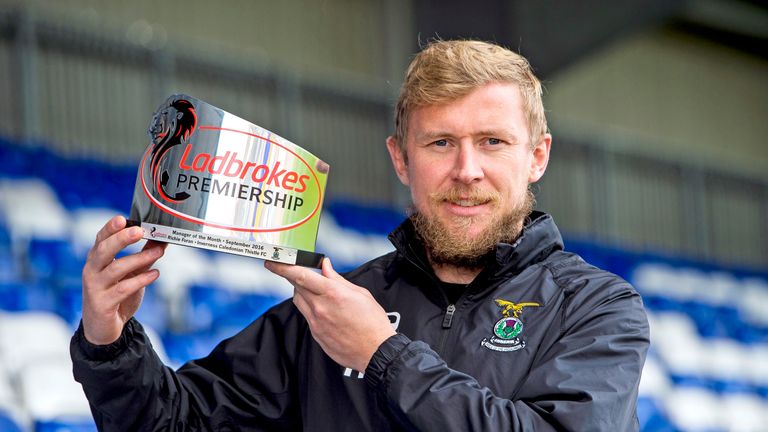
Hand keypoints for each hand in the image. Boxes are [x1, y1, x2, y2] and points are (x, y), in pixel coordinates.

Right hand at [81, 216, 166, 344]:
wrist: (103, 328)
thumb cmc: (116, 296)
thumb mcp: (131, 273)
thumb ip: (144, 256)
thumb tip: (162, 240)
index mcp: (97, 260)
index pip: (101, 239)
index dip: (110, 228)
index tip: (122, 218)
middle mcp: (92, 271)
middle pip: (104, 250)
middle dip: (121, 239)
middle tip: (139, 231)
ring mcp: (95, 287)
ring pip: (116, 269)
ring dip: (139, 259)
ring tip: (159, 252)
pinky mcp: (102, 304)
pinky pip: (122, 289)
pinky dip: (140, 280)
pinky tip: (155, 274)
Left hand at [265, 258, 395, 371]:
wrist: (376, 351)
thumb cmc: (373, 322)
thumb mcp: (360, 293)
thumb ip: (338, 279)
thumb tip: (325, 266)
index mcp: (332, 294)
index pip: (300, 276)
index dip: (283, 267)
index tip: (272, 262)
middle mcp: (320, 308)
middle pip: (296, 287)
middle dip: (295, 277)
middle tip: (297, 272)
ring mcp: (316, 323)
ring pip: (298, 301)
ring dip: (301, 292)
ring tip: (314, 289)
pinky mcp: (316, 334)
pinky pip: (306, 316)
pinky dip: (310, 307)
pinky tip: (323, 308)